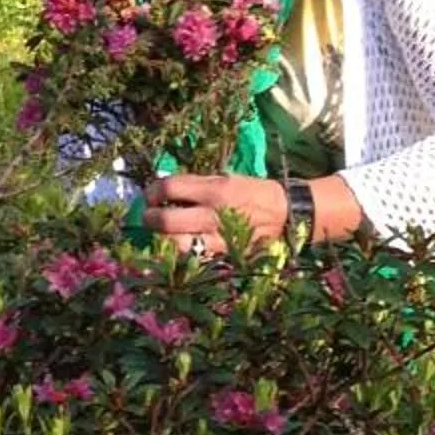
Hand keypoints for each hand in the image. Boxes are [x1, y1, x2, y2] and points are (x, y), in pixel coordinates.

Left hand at [143, 171, 287, 259]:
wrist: (285, 214)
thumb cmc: (252, 191)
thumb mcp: (225, 178)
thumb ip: (196, 184)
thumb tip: (166, 188)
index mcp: (214, 189)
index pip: (169, 188)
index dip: (153, 191)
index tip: (151, 195)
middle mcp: (212, 214)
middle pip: (165, 220)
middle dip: (150, 218)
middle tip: (149, 216)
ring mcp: (217, 238)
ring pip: (176, 244)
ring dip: (164, 238)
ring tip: (165, 232)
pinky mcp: (223, 255)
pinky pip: (194, 256)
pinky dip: (183, 250)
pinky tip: (182, 243)